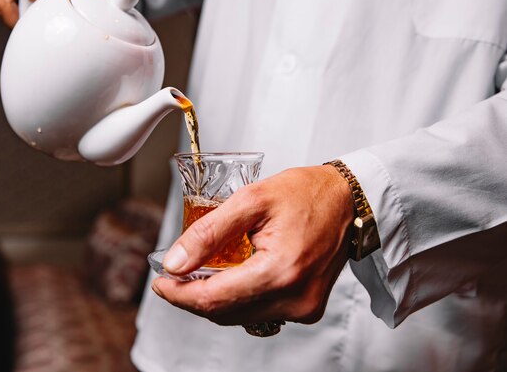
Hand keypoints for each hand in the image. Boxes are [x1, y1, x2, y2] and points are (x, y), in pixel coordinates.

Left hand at [152, 165, 354, 325]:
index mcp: (280, 271)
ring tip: (200, 271)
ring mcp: (302, 308)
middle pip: (223, 313)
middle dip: (192, 296)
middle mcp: (294, 298)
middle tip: (175, 274)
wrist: (349, 201)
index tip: (160, 282)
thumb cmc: (306, 193)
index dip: (179, 294)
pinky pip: (258, 312)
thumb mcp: (251, 199)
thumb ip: (209, 232)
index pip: (214, 299)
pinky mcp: (306, 309)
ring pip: (238, 317)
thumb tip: (175, 262)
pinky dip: (237, 298)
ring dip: (214, 298)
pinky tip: (230, 276)